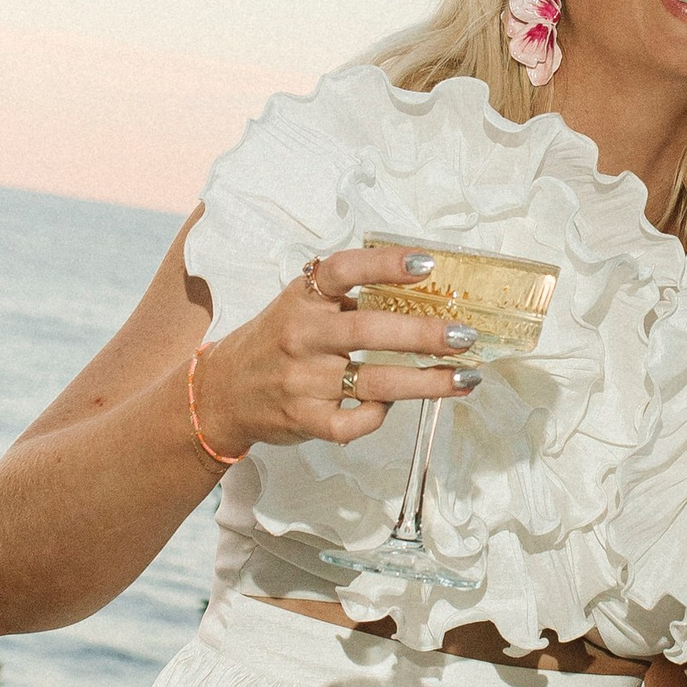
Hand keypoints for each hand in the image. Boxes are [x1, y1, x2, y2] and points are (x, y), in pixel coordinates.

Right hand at [190, 247, 482, 456]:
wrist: (221, 392)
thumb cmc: (276, 342)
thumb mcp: (300, 305)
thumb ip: (346, 295)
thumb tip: (422, 285)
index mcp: (304, 298)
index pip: (344, 270)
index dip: (386, 264)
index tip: (427, 265)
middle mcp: (302, 335)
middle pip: (369, 330)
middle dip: (423, 335)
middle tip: (463, 335)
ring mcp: (302, 380)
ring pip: (372, 381)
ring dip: (426, 382)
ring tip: (465, 378)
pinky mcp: (303, 418)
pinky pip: (351, 422)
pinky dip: (377, 416)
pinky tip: (393, 407)